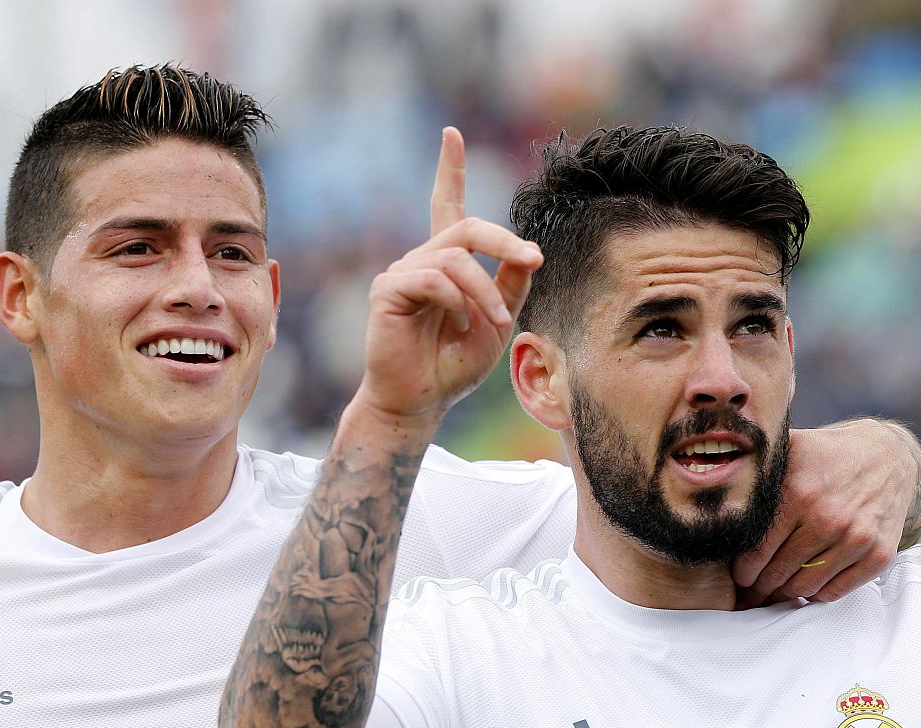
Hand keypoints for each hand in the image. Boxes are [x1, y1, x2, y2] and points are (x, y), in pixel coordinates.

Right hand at [358, 127, 542, 425]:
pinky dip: (456, 300)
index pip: (447, 207)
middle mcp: (423, 260)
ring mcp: (402, 272)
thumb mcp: (499, 321)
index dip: (449, 170)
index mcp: (448, 263)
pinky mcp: (388, 290)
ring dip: (485, 290)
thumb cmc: (456, 364)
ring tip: (492, 321)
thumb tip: (533, 250)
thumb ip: (513, 285)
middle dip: (505, 241)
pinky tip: (460, 323)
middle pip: (468, 227)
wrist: (423, 401)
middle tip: (533, 259)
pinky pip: (431, 278)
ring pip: (455, 257)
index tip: (452, 134)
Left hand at [732, 419, 920, 605]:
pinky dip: (816, 594)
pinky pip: (835, 592)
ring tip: (774, 590)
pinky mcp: (879, 555)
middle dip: (758, 587)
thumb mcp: (789, 448)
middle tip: (750, 591)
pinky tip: (806, 585)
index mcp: (798, 492)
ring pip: (804, 588)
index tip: (738, 574)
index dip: (741, 570)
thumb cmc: (827, 455)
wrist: (888, 456)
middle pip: (777, 574)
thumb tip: (701, 477)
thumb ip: (753, 468)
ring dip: (785, 594)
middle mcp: (828, 518)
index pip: (756, 551)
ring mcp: (857, 539)